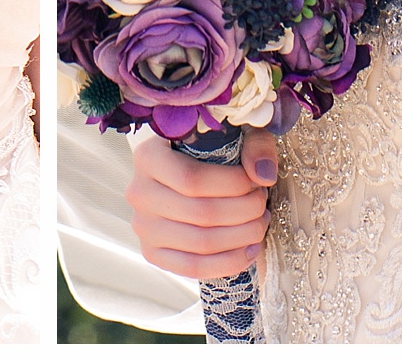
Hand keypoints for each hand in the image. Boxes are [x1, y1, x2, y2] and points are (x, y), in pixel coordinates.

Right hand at [125, 128, 277, 278]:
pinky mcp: (152, 252)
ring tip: (260, 223)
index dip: (234, 185)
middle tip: (262, 203)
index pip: (192, 179)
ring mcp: (143, 226)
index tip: (256, 182)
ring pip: (201, 243)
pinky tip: (249, 249)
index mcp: (148, 156)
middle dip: (244, 212)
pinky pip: (193, 267)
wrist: (179, 171)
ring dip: (242, 236)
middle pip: (201, 213)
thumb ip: (254, 146)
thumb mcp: (234, 133)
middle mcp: (138, 192)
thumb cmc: (208, 150)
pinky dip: (228, 262)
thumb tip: (263, 176)